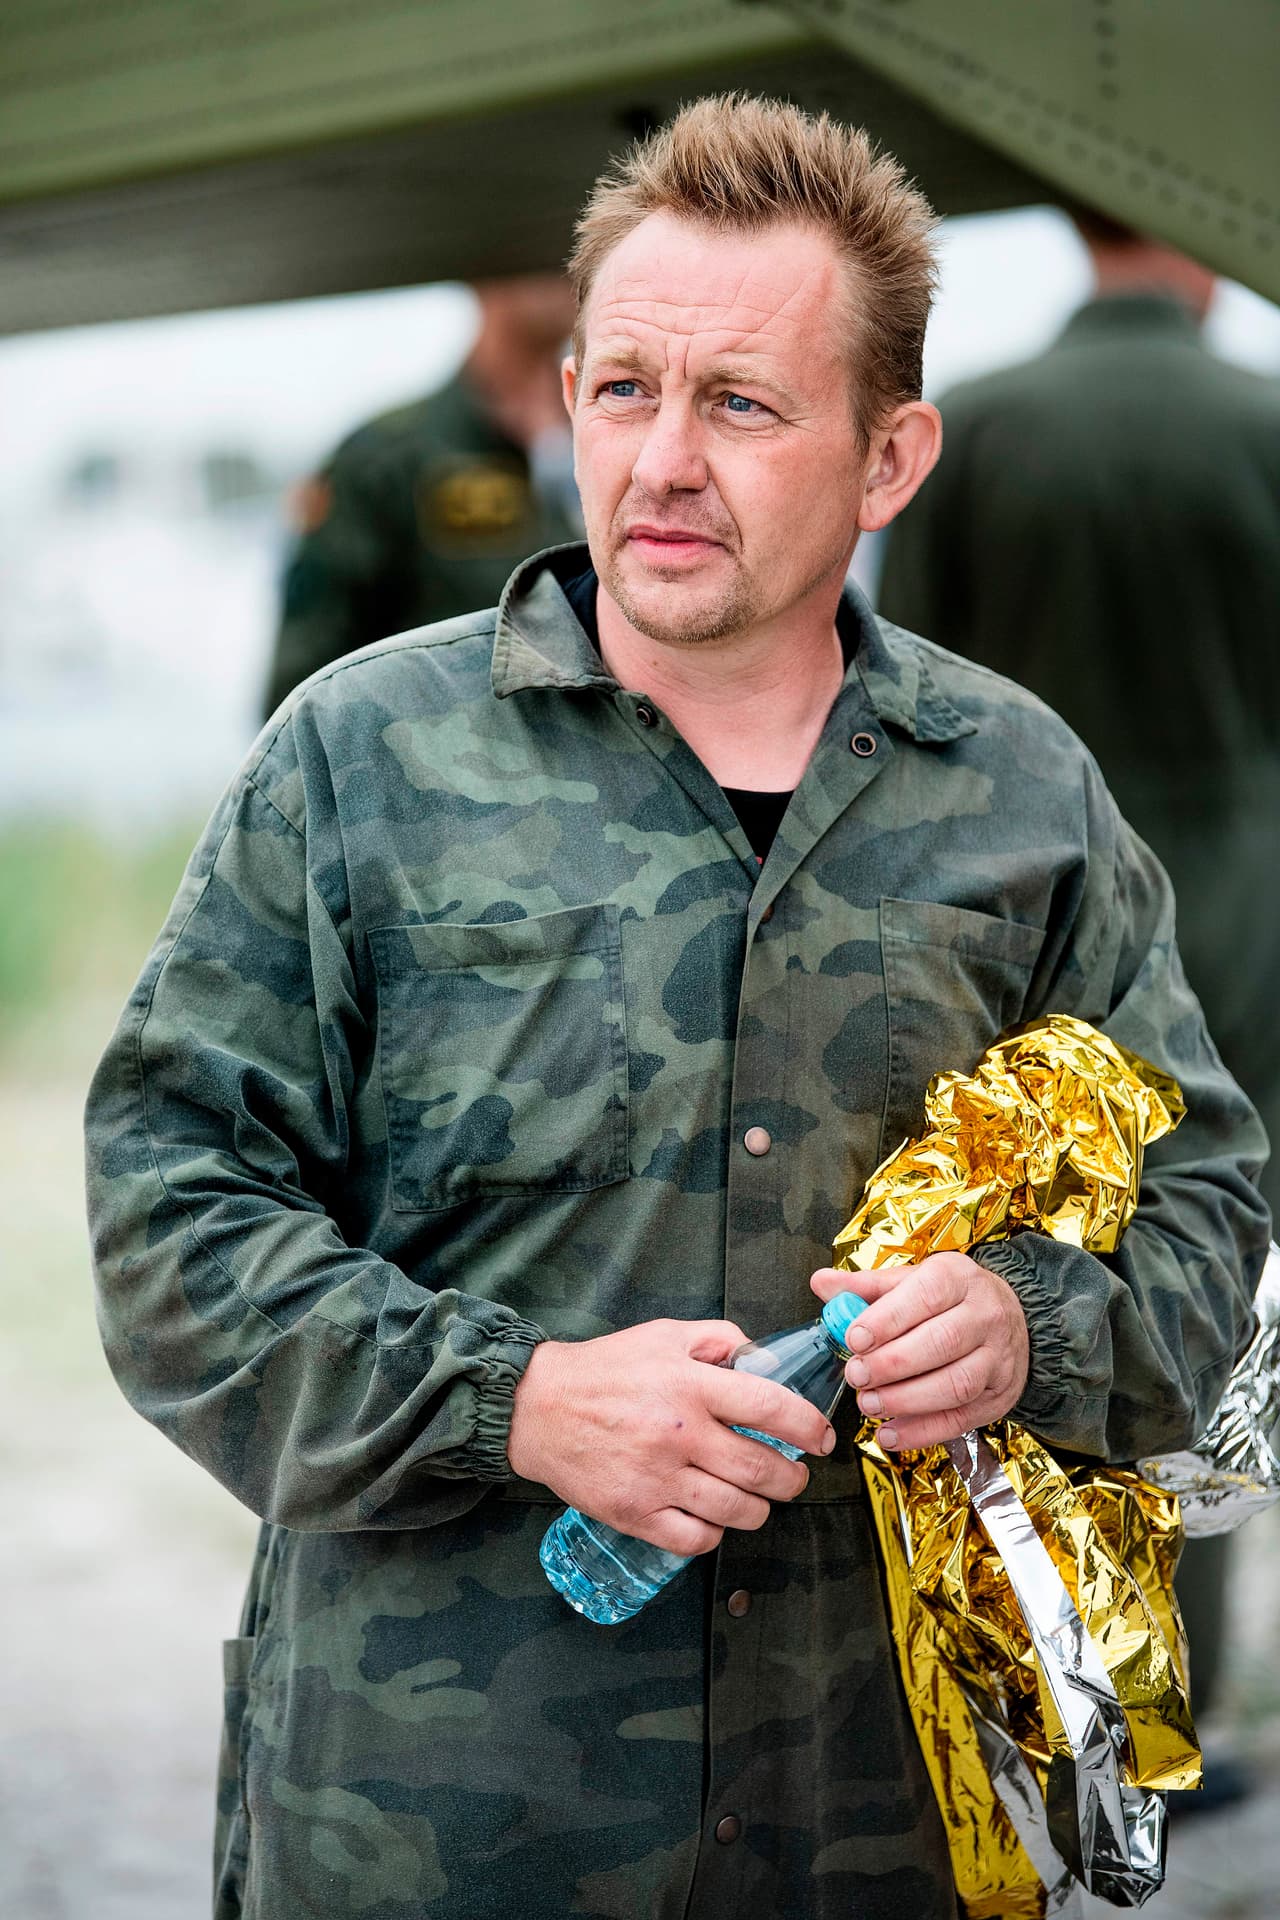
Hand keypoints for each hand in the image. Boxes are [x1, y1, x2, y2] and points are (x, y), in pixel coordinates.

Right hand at [508, 1318, 836, 1555]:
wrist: (538, 1409)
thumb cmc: (604, 1370)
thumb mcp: (663, 1334)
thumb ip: (717, 1338)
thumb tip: (762, 1357)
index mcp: (689, 1384)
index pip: (770, 1406)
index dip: (809, 1427)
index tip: (822, 1438)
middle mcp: (678, 1433)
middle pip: (761, 1469)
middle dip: (792, 1478)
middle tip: (795, 1476)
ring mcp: (656, 1478)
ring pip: (736, 1511)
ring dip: (760, 1509)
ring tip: (759, 1499)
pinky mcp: (634, 1512)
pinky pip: (695, 1539)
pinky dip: (715, 1534)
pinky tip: (714, 1519)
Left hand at [810, 1254, 1028, 1449]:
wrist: (1012, 1321)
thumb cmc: (950, 1300)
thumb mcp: (912, 1280)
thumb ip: (866, 1286)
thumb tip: (822, 1283)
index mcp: (959, 1278)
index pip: (926, 1295)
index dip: (888, 1319)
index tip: (854, 1338)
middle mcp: (985, 1316)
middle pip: (942, 1342)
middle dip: (892, 1363)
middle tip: (856, 1375)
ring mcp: (997, 1358)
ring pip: (955, 1384)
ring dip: (906, 1400)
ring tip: (869, 1404)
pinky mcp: (998, 1397)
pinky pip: (961, 1420)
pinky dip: (922, 1432)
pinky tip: (890, 1434)